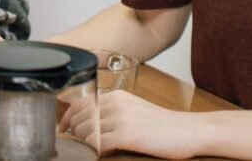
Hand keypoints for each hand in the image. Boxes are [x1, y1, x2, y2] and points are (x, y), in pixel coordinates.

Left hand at [63, 89, 202, 159]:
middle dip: (72, 132)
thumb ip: (112, 112)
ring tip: (86, 149)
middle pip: (79, 118)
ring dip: (82, 142)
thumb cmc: (163, 125)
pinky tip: (97, 154)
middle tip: (72, 142)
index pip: (80, 103)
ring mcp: (120, 119)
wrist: (188, 130)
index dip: (67, 117)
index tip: (64, 129)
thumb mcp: (134, 110)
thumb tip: (91, 123)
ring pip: (86, 131)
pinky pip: (98, 144)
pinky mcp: (127, 135)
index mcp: (115, 97)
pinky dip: (93, 150)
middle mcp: (115, 104)